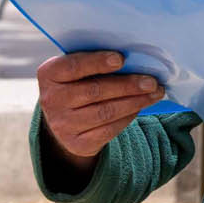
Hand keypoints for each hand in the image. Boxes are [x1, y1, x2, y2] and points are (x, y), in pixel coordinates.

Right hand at [37, 51, 162, 169]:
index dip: (97, 62)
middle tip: (151, 81)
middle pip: (95, 91)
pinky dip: (128, 117)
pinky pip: (109, 130)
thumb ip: (94, 63)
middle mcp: (51, 100)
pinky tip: (140, 107)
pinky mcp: (76, 143)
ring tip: (154, 93)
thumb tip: (132, 60)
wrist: (64, 121)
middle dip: (127, 85)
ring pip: (105, 112)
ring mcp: (62, 124)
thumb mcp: (76, 72)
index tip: (121, 59)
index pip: (73, 66)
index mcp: (49, 74)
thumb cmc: (77, 85)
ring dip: (135, 102)